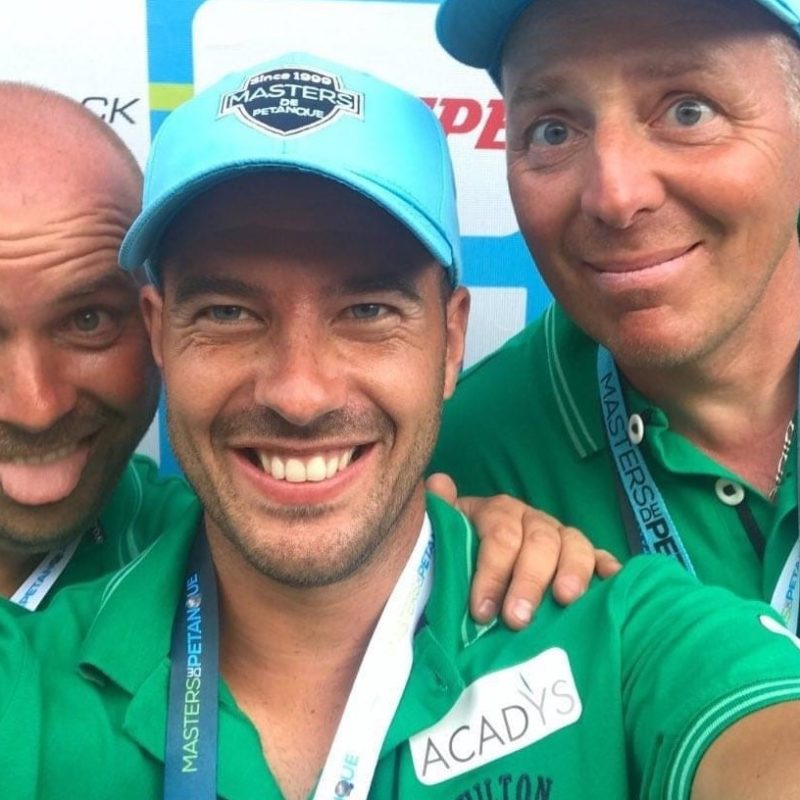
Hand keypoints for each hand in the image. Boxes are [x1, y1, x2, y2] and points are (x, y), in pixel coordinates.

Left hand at [425, 472, 620, 629]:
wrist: (480, 550)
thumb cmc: (463, 551)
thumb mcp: (447, 533)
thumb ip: (442, 512)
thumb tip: (438, 483)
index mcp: (498, 512)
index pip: (499, 536)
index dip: (491, 572)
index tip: (481, 611)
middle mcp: (532, 519)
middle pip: (538, 543)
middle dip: (528, 581)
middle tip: (517, 619)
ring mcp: (560, 535)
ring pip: (573, 545)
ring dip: (572, 572)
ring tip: (565, 600)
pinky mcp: (583, 555)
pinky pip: (600, 557)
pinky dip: (608, 569)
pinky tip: (611, 583)